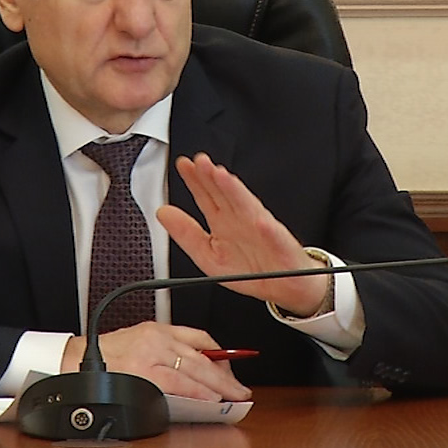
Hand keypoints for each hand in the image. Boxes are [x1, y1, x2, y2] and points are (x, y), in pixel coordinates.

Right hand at [61, 321, 250, 401]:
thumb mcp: (139, 341)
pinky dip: (197, 392)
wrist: (76, 362)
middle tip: (240, 388)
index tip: (231, 364)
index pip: (199, 337)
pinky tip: (208, 399)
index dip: (220, 353)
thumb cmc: (105, 356)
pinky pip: (178, 383)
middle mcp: (157, 338)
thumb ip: (165, 351)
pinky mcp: (144, 373)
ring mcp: (151, 355)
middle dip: (225, 374)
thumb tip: (196, 370)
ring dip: (217, 386)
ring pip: (194, 370)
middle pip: (202, 356)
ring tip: (231, 396)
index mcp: (157, 329)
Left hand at [157, 153, 329, 315]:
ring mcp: (261, 230)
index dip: (195, 179)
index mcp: (223, 221)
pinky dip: (268, 230)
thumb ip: (185, 233)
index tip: (183, 164)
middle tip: (200, 161)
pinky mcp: (280, 246)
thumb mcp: (207, 255)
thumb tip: (162, 212)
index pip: (206, 195)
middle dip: (213, 177)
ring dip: (236, 192)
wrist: (285, 286)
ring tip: (223, 177)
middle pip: (225, 194)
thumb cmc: (250, 269)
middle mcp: (241, 220)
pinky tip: (260, 222)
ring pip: (248, 207)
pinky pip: (274, 238)